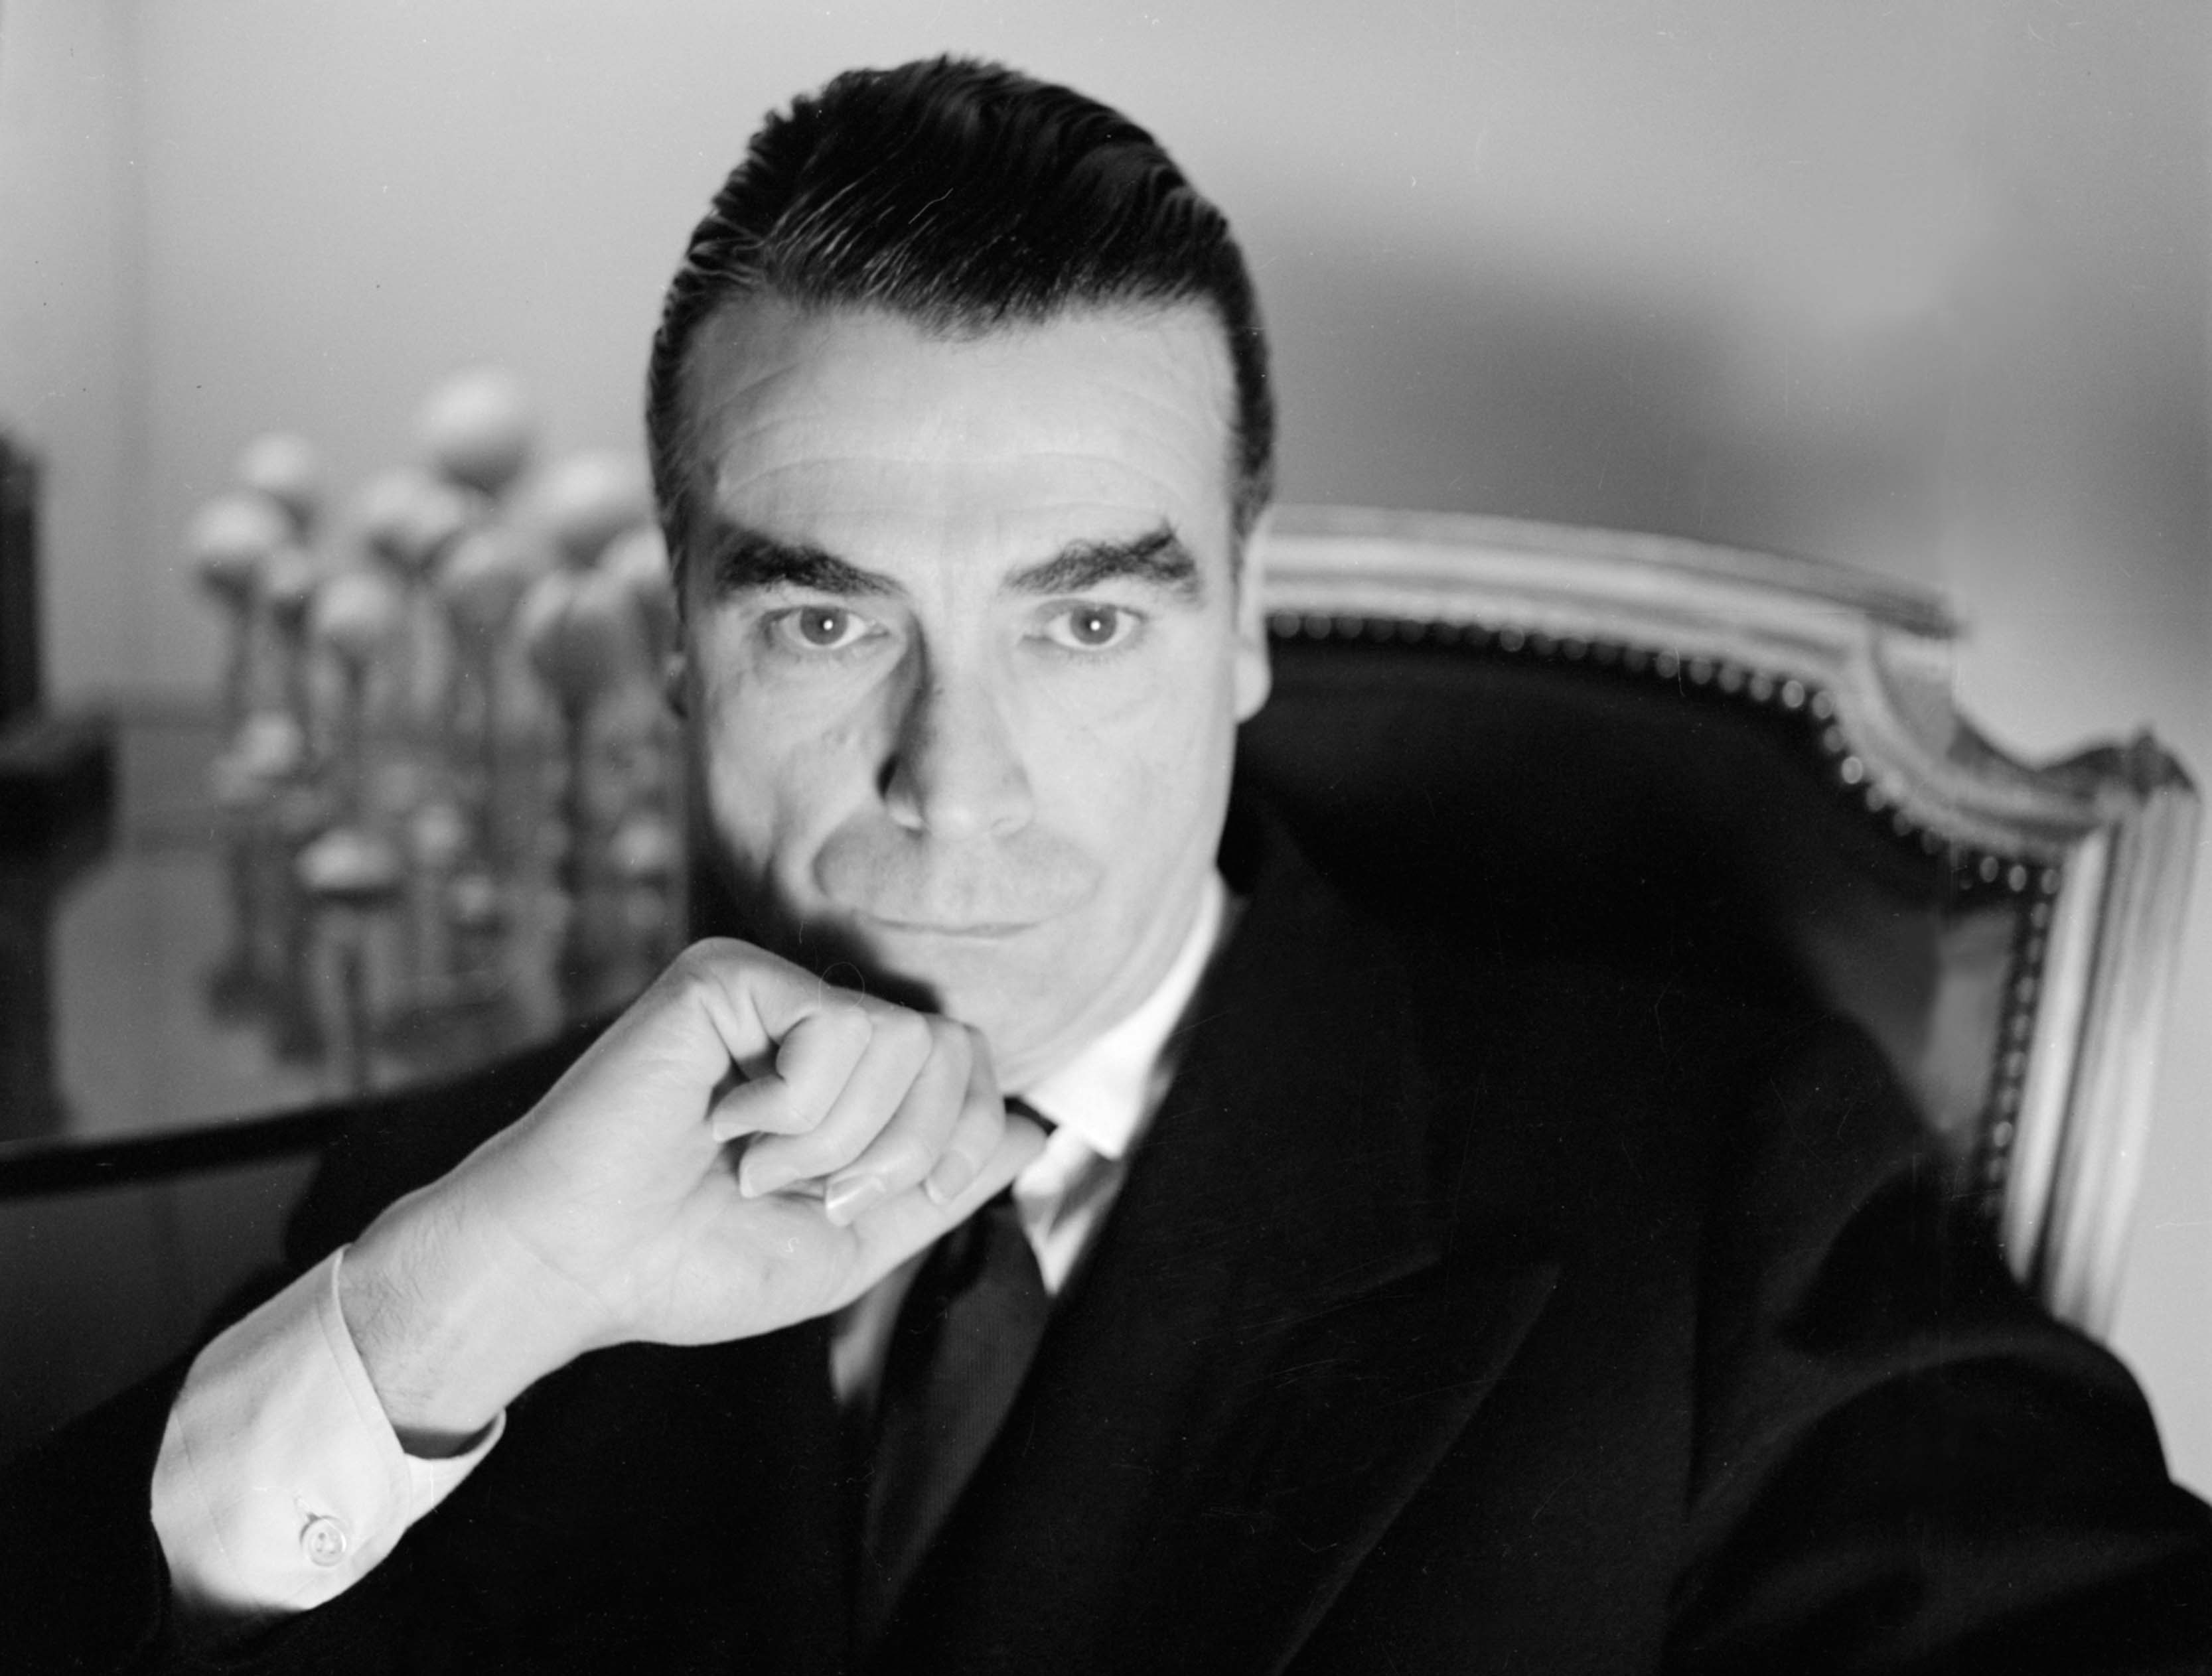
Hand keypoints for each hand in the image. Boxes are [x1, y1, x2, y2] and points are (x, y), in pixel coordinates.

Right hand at [339, 938, 1044, 1450]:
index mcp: (846, 1073)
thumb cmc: (692, 1260)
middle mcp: (816, 1014)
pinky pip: (838, 1028)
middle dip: (898, 1154)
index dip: (948, 1150)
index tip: (855, 1202)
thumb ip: (941, 1185)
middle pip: (956, 1050)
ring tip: (748, 1160)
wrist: (578, 1265)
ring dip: (833, 1141)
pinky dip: (790, 1109)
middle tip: (802, 1188)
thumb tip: (1035, 1128)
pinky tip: (717, 1121)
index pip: (972, 1069)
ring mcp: (773, 987)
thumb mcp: (851, 1242)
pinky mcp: (729, 975)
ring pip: (905, 1043)